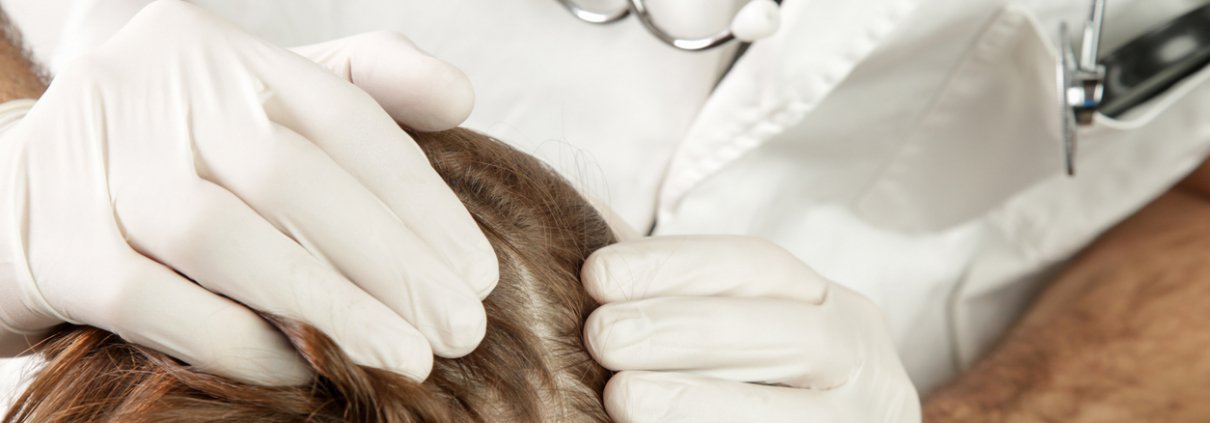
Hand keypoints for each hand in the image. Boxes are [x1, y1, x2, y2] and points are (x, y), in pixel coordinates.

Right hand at [0, 0, 496, 384]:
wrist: (10, 194)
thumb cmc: (167, 157)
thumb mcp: (256, 106)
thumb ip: (358, 87)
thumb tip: (460, 97)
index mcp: (216, 52)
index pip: (343, 114)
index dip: (421, 200)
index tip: (478, 273)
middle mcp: (150, 88)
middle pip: (293, 174)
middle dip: (389, 260)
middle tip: (459, 329)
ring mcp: (89, 160)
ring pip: (226, 236)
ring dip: (328, 305)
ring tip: (403, 356)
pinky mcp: (45, 241)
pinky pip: (152, 299)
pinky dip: (236, 338)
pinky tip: (303, 368)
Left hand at [583, 235, 920, 421]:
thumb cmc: (757, 391)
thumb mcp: (734, 331)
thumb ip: (670, 286)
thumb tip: (583, 213)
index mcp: (836, 308)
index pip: (759, 266)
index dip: (676, 264)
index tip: (597, 273)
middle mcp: (863, 361)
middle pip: (783, 334)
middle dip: (683, 328)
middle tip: (602, 334)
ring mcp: (861, 422)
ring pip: (784, 409)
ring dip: (696, 398)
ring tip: (620, 395)